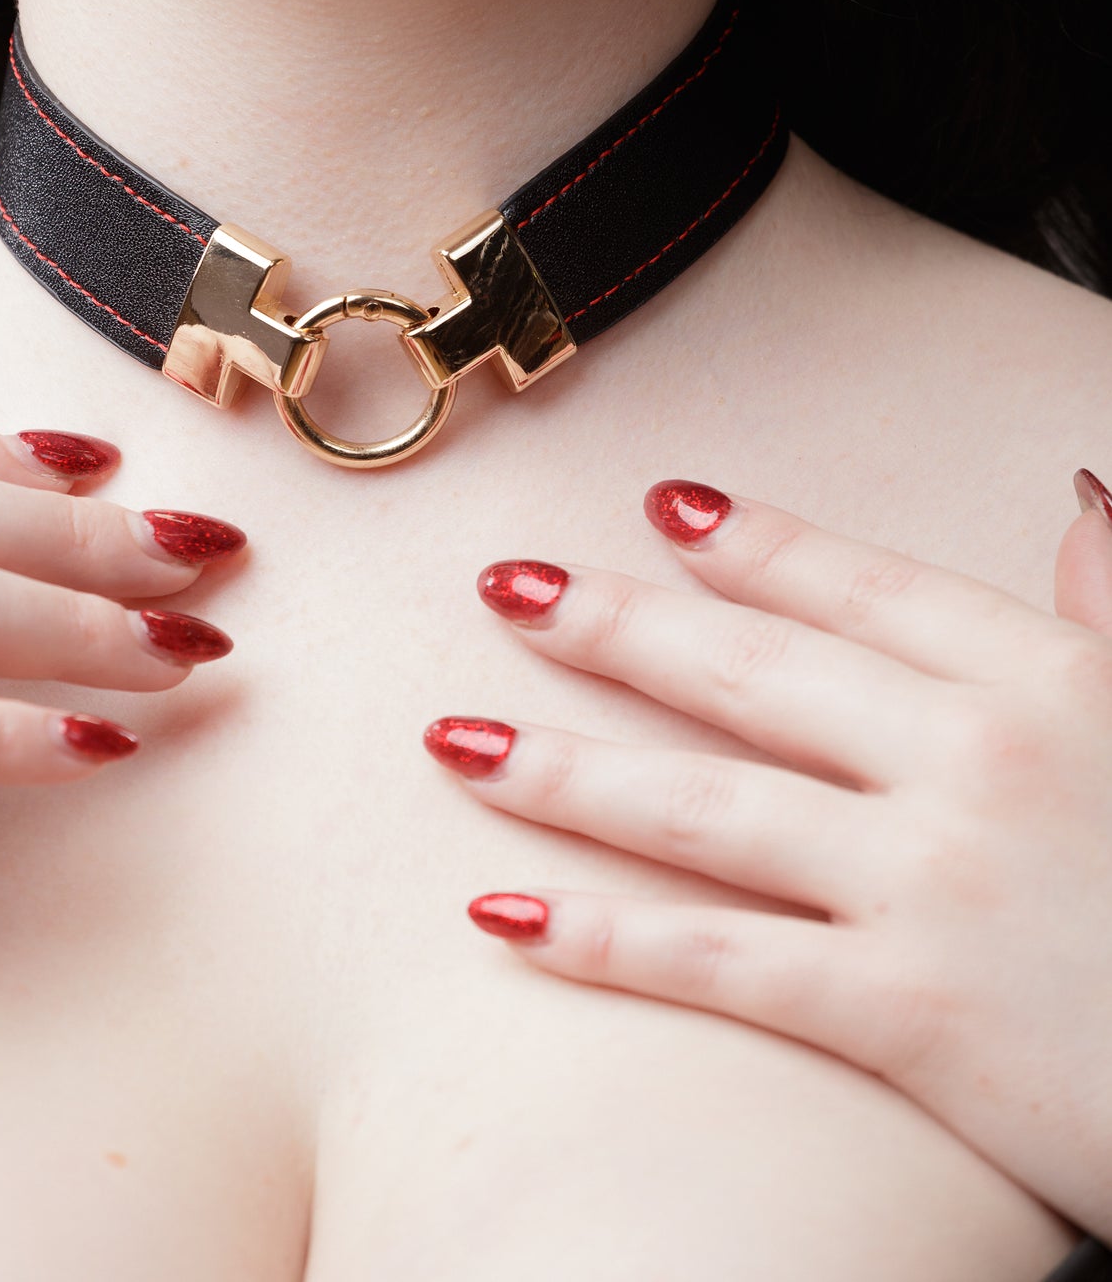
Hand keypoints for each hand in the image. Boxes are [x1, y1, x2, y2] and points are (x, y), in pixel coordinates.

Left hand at [423, 474, 1111, 1240]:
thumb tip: (1082, 489)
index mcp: (1045, 679)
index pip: (865, 587)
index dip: (757, 544)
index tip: (660, 506)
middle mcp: (971, 761)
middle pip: (750, 675)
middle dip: (613, 626)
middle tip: (505, 589)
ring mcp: (930, 884)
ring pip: (704, 807)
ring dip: (562, 767)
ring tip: (454, 741)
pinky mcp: (908, 1013)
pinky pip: (724, 961)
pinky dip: (604, 937)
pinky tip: (504, 910)